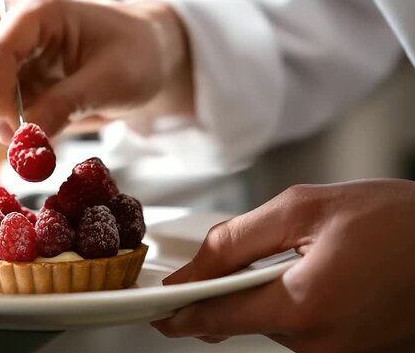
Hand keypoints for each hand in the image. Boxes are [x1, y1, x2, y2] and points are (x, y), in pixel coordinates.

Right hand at [0, 0, 192, 148]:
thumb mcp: (112, 80)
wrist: (142, 59)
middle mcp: (6, 27)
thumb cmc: (134, 56)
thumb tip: (27, 140)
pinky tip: (18, 142)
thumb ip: (68, 105)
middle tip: (21, 142)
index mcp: (36, 11)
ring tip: (26, 143)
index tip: (16, 133)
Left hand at [152, 179, 414, 350]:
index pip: (216, 318)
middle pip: (243, 318)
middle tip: (250, 251)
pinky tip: (318, 271)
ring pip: (271, 321)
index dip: (180, 312)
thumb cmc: (397, 221)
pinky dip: (293, 299)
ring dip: (268, 289)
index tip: (156, 310)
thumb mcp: (304, 209)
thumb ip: (236, 241)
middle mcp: (319, 343)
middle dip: (231, 287)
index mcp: (303, 308)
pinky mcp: (350, 349)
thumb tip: (193, 270)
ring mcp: (337, 352)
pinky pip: (301, 326)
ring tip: (304, 254)